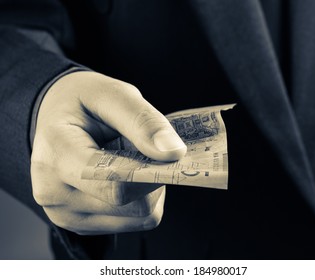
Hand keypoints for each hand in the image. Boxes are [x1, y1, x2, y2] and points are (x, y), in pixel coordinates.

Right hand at [30, 71, 186, 234]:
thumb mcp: (110, 94)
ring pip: (138, 218)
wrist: (54, 117)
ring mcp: (65, 214)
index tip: (169, 155)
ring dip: (147, 190)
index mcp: (58, 155)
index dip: (152, 174)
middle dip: (152, 178)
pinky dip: (138, 200)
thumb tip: (173, 153)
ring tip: (129, 161)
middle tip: (146, 151)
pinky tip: (122, 176)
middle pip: (132, 206)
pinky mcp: (80, 223)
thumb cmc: (81, 103)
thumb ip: (143, 121)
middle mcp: (55, 194)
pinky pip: (131, 222)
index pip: (115, 185)